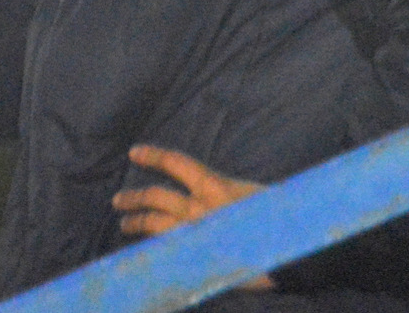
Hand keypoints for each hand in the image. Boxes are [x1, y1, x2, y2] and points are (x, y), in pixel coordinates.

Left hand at [112, 144, 274, 290]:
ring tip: (125, 224)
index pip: (176, 163)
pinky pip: (167, 250)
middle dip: (134, 198)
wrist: (289, 251)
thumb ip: (221, 194)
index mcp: (215, 186)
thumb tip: (205, 193)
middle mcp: (200, 208)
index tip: (134, 152)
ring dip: (136, 223)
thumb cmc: (276, 218)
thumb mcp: (248, 194)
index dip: (153, 155)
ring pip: (155, 224)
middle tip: (118, 201)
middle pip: (156, 197)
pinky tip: (143, 251)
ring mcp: (196, 234)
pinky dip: (153, 248)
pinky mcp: (197, 257)